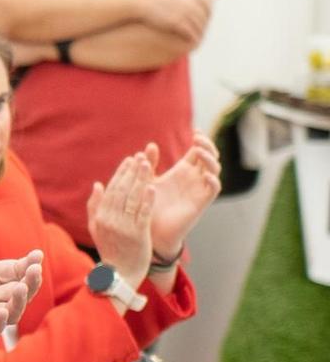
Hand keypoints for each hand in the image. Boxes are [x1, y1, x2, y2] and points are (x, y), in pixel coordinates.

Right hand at [86, 150, 155, 283]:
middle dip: (132, 172)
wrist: (120, 274)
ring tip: (148, 165)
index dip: (121, 173)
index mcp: (100, 217)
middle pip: (122, 191)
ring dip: (141, 180)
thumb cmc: (110, 249)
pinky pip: (143, 214)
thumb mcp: (96, 228)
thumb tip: (98, 184)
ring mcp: (124, 228)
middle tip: (141, 156)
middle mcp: (111, 221)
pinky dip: (147, 200)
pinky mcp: (138, 235)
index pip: (111, 189)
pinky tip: (152, 187)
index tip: (130, 159)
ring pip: (133, 199)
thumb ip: (94, 206)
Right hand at [137, 0, 210, 43]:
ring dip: (198, 33)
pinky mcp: (176, 23)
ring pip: (197, 26)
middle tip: (202, 32)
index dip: (207, 14)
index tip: (205, 21)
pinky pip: (189, 32)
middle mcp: (188, 4)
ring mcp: (183, 14)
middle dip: (203, 25)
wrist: (140, 1)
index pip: (205, 6)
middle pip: (202, 17)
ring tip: (197, 40)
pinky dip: (191, 38)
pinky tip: (190, 43)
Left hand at [144, 132, 219, 259]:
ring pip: (215, 169)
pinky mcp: (201, 202)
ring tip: (199, 151)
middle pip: (210, 156)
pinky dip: (212, 180)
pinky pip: (214, 188)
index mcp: (183, 171)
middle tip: (197, 138)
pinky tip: (204, 174)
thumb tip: (149, 145)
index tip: (196, 130)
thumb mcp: (146, 182)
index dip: (201, 139)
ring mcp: (199, 189)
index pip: (198, 150)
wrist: (151, 232)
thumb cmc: (148, 207)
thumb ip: (148, 165)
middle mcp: (194, 178)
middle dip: (207, 145)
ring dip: (210, 158)